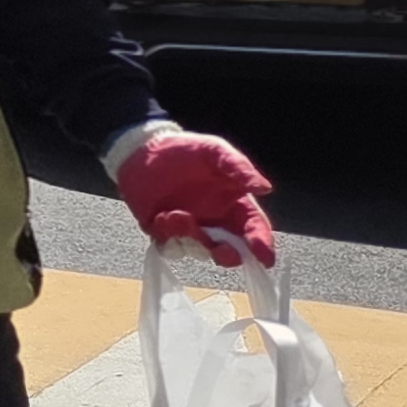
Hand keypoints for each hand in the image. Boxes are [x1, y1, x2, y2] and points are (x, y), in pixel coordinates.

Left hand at [107, 121, 275, 266]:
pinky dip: (167, 235)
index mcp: (234, 204)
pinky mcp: (163, 233)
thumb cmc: (185, 149)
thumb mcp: (214, 151)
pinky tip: (160, 216)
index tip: (264, 258)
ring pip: (198, 250)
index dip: (262, 244)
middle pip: (230, 250)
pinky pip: (169, 246)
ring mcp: (189, 230)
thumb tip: (265, 188)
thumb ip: (238, 168)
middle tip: (223, 251)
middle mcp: (215, 222)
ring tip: (176, 214)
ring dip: (191, 238)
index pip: (254, 228)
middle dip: (229, 256)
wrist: (142, 149)